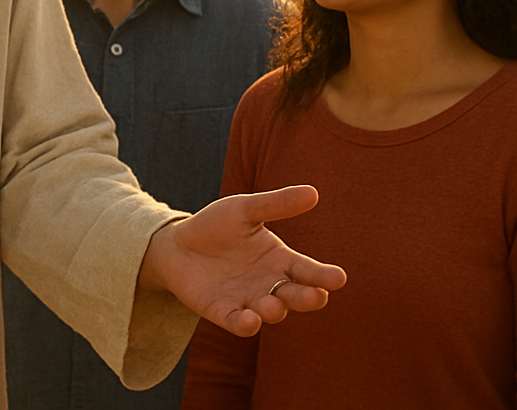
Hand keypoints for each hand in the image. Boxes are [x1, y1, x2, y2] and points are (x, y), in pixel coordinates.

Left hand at [138, 185, 346, 336]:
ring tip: (273, 306)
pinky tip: (249, 319)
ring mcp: (249, 301)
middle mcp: (270, 285)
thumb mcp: (244, 210)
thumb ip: (276, 205)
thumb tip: (312, 192)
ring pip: (271, 313)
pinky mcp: (224, 312)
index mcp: (280, 260)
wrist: (177, 245)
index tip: (338, 278)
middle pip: (296, 296)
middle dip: (307, 298)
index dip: (324, 275)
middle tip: (316, 296)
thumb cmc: (216, 226)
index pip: (308, 271)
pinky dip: (246, 325)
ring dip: (274, 311)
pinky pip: (239, 323)